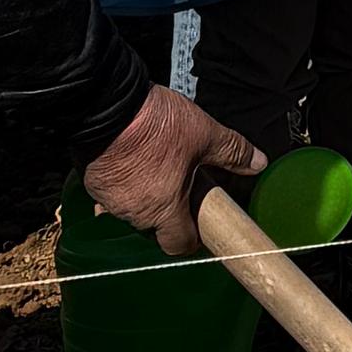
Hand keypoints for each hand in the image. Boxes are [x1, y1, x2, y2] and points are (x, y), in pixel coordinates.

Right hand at [83, 83, 265, 256]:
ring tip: (157, 167)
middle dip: (170, 211)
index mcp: (164, 209)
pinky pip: (112, 194)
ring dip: (145, 196)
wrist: (106, 106)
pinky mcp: (93, 184)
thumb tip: (257, 163)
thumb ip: (232, 153)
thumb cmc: (155, 125)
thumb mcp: (205, 135)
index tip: (199, 222)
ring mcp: (109, 200)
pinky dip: (124, 184)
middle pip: (155, 227)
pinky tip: (133, 163)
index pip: (178, 245)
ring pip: (133, 209)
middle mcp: (134, 212)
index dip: (191, 237)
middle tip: (182, 184)